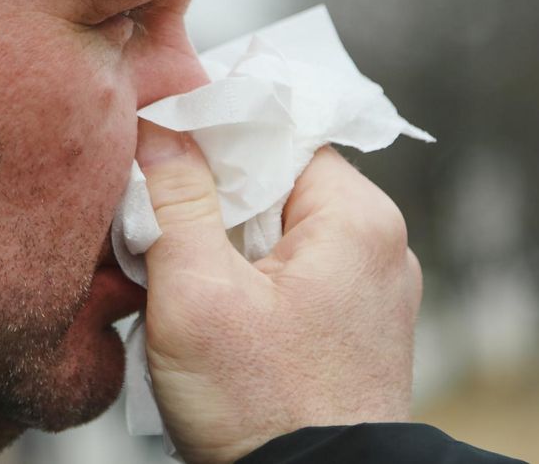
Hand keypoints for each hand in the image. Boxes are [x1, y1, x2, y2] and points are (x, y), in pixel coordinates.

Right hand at [138, 121, 421, 463]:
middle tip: (160, 228)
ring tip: (184, 280)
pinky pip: (293, 274)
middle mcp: (378, 245)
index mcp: (357, 219)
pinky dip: (249, 280)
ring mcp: (371, 290)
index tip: (160, 148)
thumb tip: (159, 128)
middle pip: (277, 181)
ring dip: (225, 243)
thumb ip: (175, 200)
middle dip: (213, 199)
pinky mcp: (353, 327)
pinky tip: (215, 313)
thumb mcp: (197, 296)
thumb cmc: (265, 411)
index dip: (214, 135)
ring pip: (279, 229)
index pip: (279, 132)